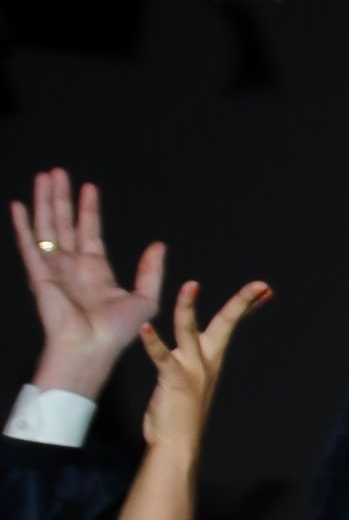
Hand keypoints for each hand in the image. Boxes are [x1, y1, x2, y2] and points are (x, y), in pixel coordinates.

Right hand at [12, 170, 165, 400]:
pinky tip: (19, 205)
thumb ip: (150, 270)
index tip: (89, 187)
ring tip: (45, 176)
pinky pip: (28, 244)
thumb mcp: (144, 297)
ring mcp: (53, 268)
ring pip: (46, 226)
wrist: (92, 347)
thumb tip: (159, 245)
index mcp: (95, 270)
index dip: (89, 209)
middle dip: (61, 197)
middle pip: (64, 222)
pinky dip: (22, 224)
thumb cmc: (117, 332)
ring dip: (44, 201)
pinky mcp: (39, 273)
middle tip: (59, 172)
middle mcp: (71, 266)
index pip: (89, 231)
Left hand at [134, 278, 272, 449]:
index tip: (264, 289)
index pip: (232, 325)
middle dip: (241, 302)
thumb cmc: (180, 415)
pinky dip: (153, 342)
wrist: (177, 445)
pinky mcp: (173, 380)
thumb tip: (191, 348)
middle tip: (259, 284)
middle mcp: (206, 361)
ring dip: (189, 307)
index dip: (248, 305)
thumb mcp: (192, 380)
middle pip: (226, 324)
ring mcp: (192, 370)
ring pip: (190, 331)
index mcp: (211, 359)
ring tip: (191, 285)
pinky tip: (146, 327)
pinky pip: (161, 357)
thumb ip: (191, 360)